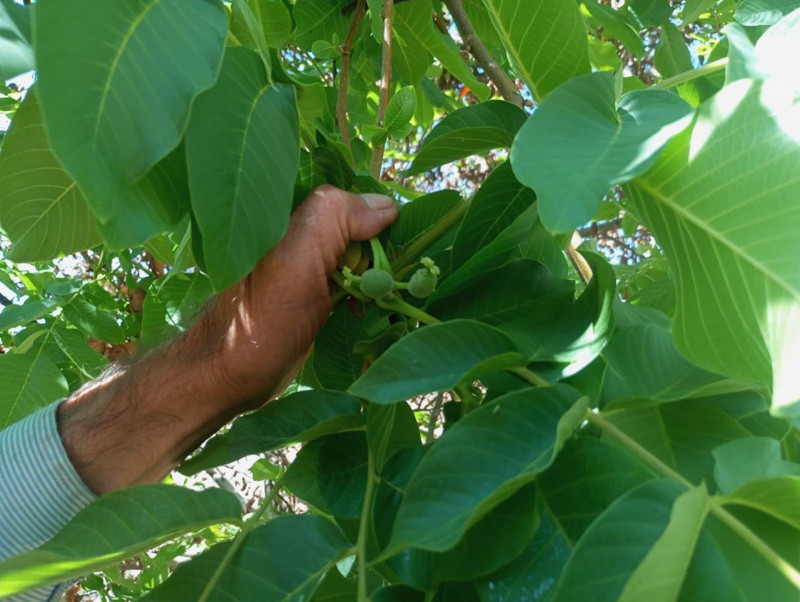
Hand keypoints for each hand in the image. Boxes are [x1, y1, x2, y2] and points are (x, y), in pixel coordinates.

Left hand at [58, 186, 396, 493]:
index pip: (351, 191)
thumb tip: (386, 205)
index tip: (402, 237)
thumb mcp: (297, 259)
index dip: (380, 209)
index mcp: (294, 211)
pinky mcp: (318, 295)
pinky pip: (356, 281)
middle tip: (397, 273)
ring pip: (363, 253)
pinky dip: (371, 292)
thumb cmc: (262, 319)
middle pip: (363, 223)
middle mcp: (303, 232)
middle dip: (386, 245)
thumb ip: (335, 216)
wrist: (231, 376)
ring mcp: (312, 265)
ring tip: (389, 293)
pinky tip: (373, 308)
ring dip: (382, 272)